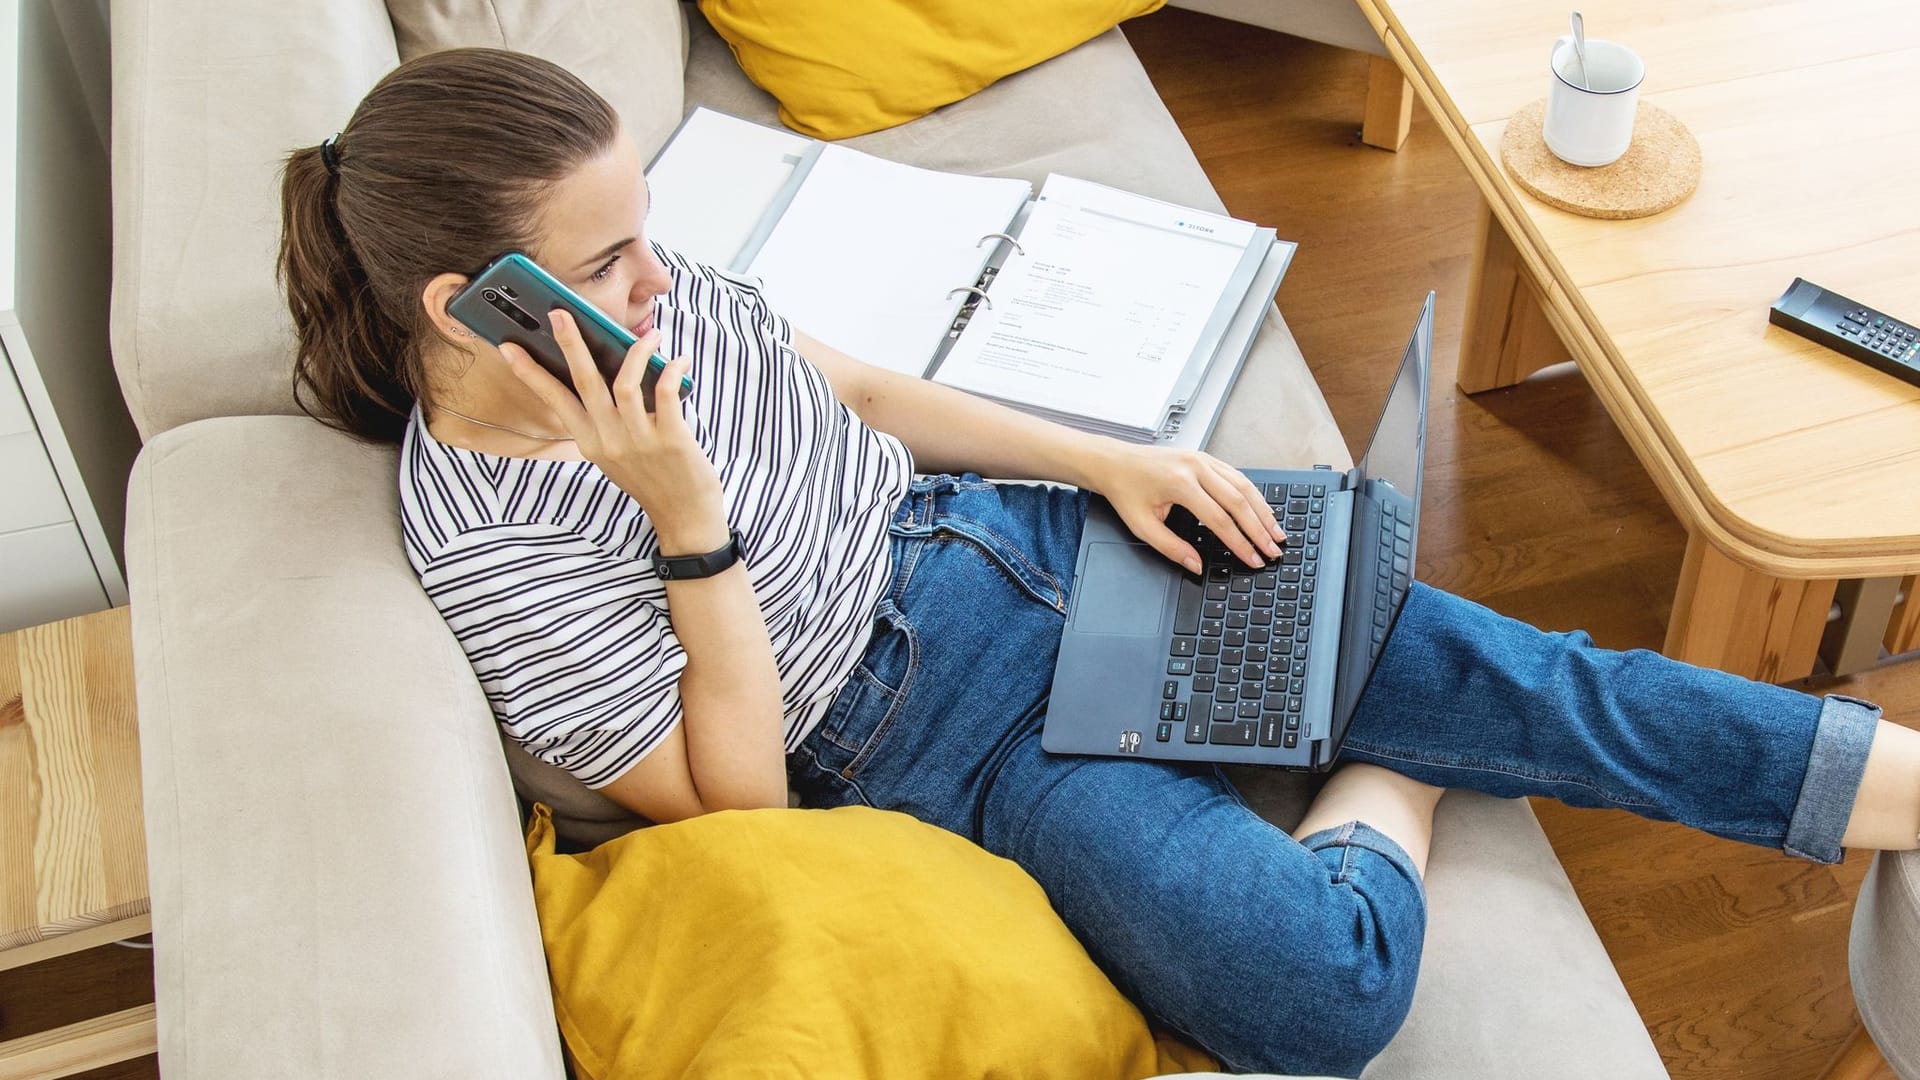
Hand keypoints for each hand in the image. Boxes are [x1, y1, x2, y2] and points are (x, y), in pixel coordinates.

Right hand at [500, 310, 727, 553]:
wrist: (684, 518)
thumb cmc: (653, 480)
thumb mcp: (616, 454)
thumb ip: (607, 421)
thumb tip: (607, 374)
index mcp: (589, 442)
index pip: (554, 400)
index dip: (530, 373)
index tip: (508, 348)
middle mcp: (608, 439)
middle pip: (583, 382)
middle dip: (570, 344)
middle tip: (561, 314)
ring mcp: (638, 440)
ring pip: (624, 382)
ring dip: (637, 351)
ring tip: (651, 335)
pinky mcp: (671, 440)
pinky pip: (665, 392)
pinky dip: (670, 370)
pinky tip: (678, 361)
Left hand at [1085, 443, 1284, 572]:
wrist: (1114, 462)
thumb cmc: (1126, 491)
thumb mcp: (1142, 526)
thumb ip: (1172, 548)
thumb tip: (1196, 566)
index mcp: (1180, 484)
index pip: (1219, 519)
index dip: (1240, 543)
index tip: (1253, 559)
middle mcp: (1196, 467)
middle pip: (1238, 502)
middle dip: (1260, 529)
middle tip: (1274, 549)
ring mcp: (1203, 459)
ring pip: (1243, 486)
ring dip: (1262, 510)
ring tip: (1277, 532)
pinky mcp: (1205, 457)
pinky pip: (1236, 476)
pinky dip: (1252, 495)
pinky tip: (1261, 510)